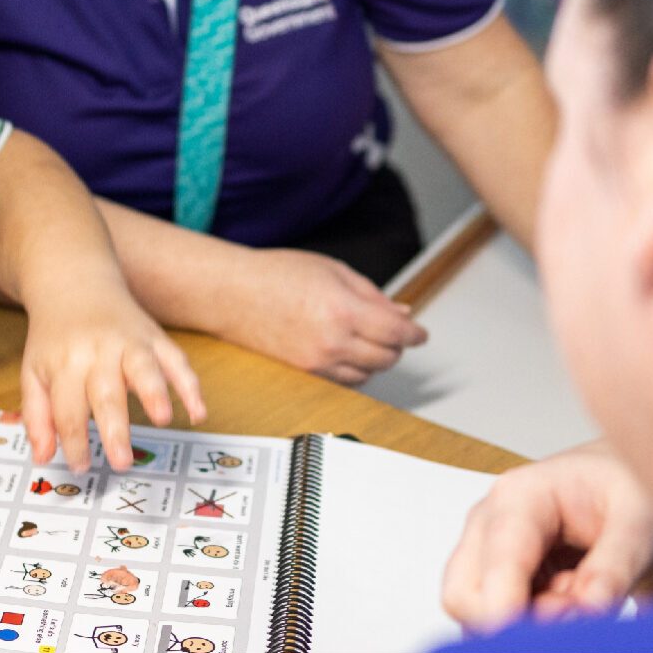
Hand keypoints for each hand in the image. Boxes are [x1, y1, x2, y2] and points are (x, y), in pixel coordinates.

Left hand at [19, 287, 204, 472]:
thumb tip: (45, 457)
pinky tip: (198, 412)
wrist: (75, 283)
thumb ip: (37, 415)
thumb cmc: (54, 337)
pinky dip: (189, 385)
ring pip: (144, 369)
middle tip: (121, 462)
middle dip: (115, 430)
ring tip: (163, 419)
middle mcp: (98, 351)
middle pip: (107, 394)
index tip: (81, 468)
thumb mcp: (34, 371)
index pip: (69, 410)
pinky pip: (176, 360)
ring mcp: (129, 342)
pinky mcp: (154, 336)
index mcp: (65, 363)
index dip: (74, 442)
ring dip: (155, 393)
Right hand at [213, 249, 426, 384]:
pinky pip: (344, 381)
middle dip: (397, 347)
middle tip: (396, 333)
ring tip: (371, 342)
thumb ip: (372, 294)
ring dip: (377, 361)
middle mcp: (333, 341)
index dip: (415, 334)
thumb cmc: (276, 274)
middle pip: (386, 358)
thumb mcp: (333, 271)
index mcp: (343, 310)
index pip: (397, 332)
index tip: (420, 333)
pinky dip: (355, 371)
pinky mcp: (304, 372)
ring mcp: (317, 361)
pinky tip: (350, 354)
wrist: (232, 293)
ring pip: (367, 375)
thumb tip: (402, 313)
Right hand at [439, 441, 652, 634]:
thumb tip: (590, 606)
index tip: (543, 638)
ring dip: (534, 627)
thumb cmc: (633, 491)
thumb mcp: (642, 523)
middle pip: (464, 596)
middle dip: (517, 622)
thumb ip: (615, 567)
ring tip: (583, 597)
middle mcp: (492, 526)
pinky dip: (541, 629)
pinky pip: (504, 624)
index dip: (506, 609)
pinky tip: (573, 601)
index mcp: (520, 497)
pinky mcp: (503, 583)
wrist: (636, 493)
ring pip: (483, 618)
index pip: (495, 563)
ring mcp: (492, 556)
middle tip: (576, 612)